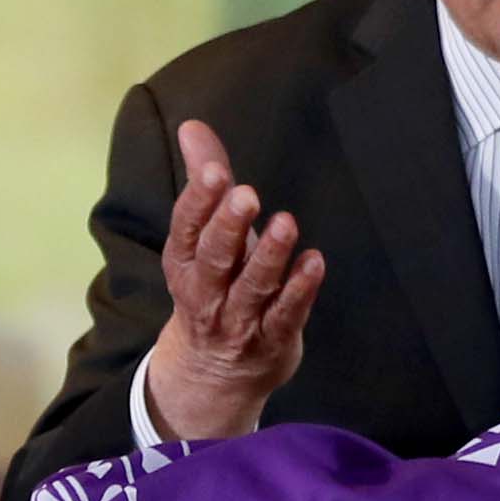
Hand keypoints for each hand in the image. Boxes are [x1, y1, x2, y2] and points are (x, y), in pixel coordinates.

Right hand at [140, 117, 323, 441]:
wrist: (213, 374)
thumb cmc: (214, 287)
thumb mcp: (203, 236)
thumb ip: (204, 181)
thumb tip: (193, 126)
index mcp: (185, 263)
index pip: (187, 229)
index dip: (200, 201)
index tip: (216, 172)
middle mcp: (207, 293)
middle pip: (216, 259)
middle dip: (229, 227)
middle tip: (246, 194)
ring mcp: (238, 321)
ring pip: (252, 288)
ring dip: (269, 257)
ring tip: (286, 223)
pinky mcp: (271, 340)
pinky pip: (286, 315)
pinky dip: (300, 290)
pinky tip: (314, 262)